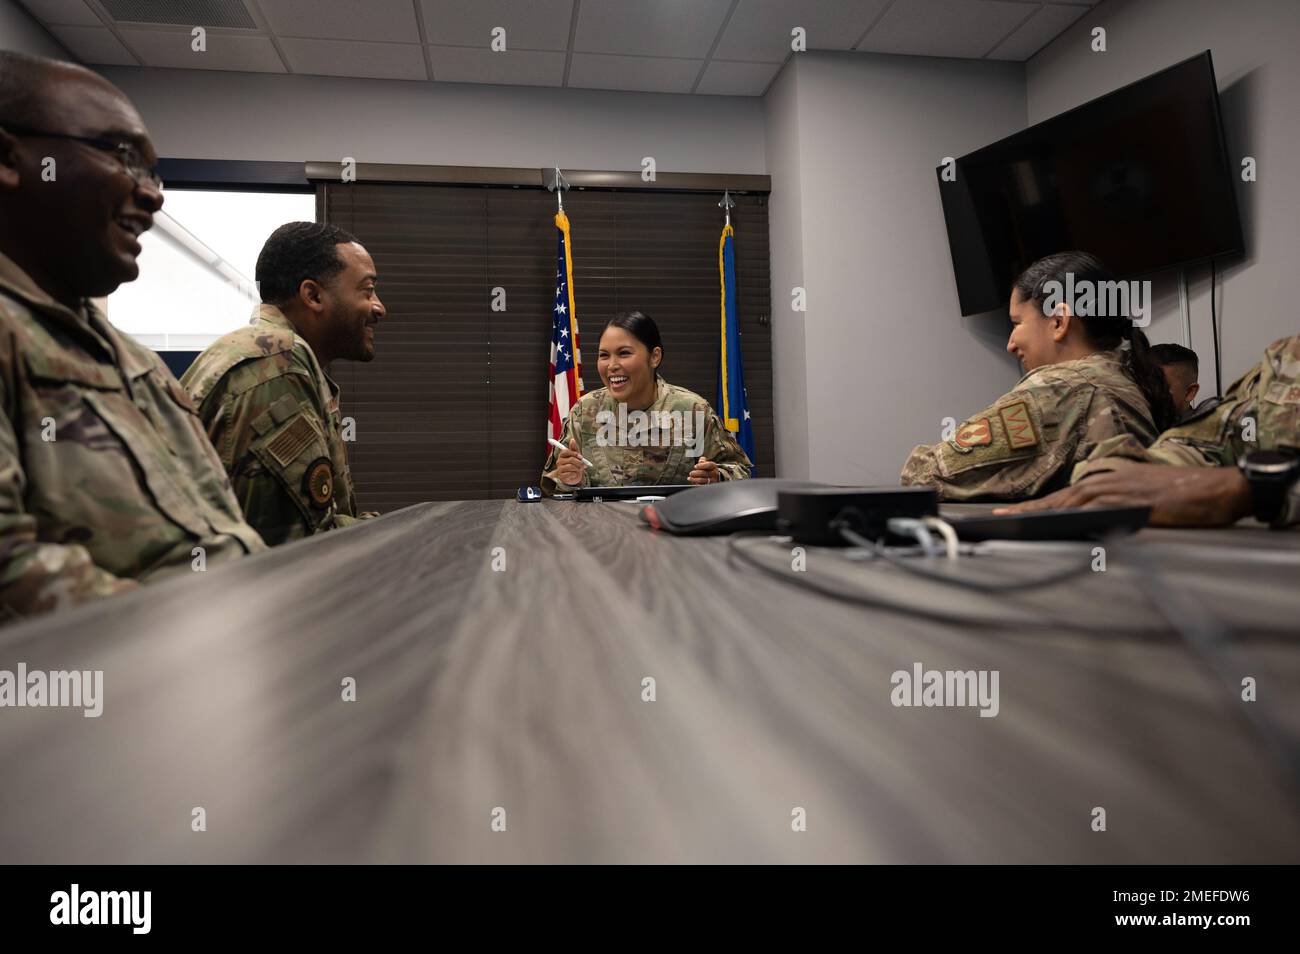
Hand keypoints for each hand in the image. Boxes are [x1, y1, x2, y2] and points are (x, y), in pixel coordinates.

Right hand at [556, 438, 584, 485]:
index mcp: (562, 455)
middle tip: (583, 465)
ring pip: (571, 467)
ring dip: (578, 469)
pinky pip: (571, 473)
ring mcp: (560, 468)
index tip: (581, 457)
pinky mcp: (562, 475)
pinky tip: (574, 474)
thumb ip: (574, 449)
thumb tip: (572, 440)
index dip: (574, 453)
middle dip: (579, 462)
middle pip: (571, 459)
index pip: (566, 451)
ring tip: (579, 470)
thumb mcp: (574, 456)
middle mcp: (559, 461)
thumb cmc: (572, 465)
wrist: (569, 476)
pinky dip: (575, 474)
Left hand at [688, 457, 720, 484]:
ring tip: (690, 478)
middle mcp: (714, 473)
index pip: (709, 465)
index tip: (695, 466)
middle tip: (691, 473)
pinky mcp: (710, 485)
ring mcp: (713, 480)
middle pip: (704, 473)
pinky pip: (702, 485)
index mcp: (713, 466)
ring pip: (703, 480)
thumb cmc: (709, 469)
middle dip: (696, 473)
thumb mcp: (707, 464)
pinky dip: (697, 484)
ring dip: (695, 479)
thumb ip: (703, 461)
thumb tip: (701, 461)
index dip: (701, 465)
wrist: (716, 477)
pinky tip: (693, 482)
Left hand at [992, 463, 1252, 526]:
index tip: (1009, 513)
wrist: (1215, 488)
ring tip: (1013, 522)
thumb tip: (1094, 525)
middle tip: (998, 518)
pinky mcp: (1129, 503)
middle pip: (1058, 499)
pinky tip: (1054, 525)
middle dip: (1026, 510)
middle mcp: (1106, 483)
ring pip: (1069, 503)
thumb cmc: (1184, 495)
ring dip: (1040, 514)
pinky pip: (1095, 512)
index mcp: (1107, 482)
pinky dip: (1072, 518)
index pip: (1063, 497)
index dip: (1035, 506)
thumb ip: (1116, 508)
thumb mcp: (1142, 499)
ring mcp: (1116, 491)